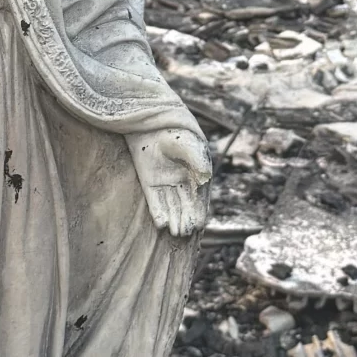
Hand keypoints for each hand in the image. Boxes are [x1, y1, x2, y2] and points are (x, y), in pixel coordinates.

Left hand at [129, 124, 210, 238]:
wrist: (152, 123)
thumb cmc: (176, 133)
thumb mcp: (188, 145)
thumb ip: (197, 160)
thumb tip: (205, 178)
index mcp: (196, 174)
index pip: (198, 198)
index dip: (198, 212)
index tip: (198, 225)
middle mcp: (182, 182)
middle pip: (185, 205)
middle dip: (185, 220)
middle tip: (184, 233)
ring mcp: (166, 183)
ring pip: (171, 206)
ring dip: (174, 219)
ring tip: (175, 232)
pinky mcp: (150, 183)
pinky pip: (155, 201)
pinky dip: (159, 213)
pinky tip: (161, 224)